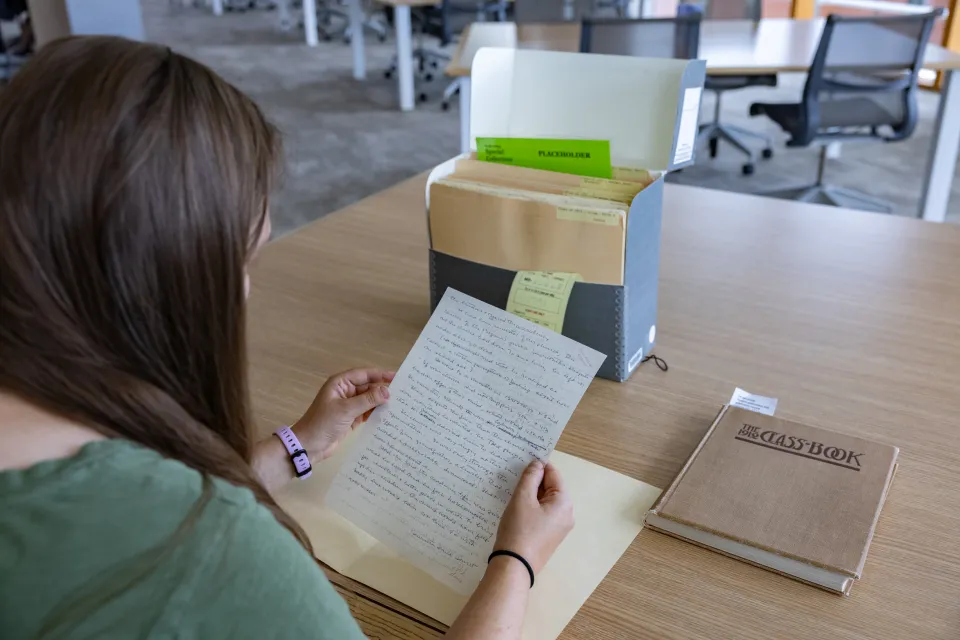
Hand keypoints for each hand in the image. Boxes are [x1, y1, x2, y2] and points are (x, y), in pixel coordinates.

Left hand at [293, 368, 394, 460]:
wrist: (309, 446)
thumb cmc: (323, 423)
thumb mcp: (346, 409)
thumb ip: (367, 400)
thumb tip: (387, 392)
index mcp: (340, 384)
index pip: (364, 374)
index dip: (380, 375)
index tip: (397, 377)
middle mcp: (345, 392)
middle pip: (368, 387)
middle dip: (382, 390)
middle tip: (402, 394)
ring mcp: (348, 406)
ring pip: (369, 400)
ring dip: (380, 402)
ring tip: (399, 405)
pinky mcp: (351, 418)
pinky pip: (367, 412)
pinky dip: (376, 413)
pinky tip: (388, 416)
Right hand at [493, 460, 573, 574]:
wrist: (514, 566)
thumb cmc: (518, 529)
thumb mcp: (522, 498)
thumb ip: (530, 477)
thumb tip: (538, 464)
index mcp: (564, 502)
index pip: (554, 474)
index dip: (539, 466)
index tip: (521, 463)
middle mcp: (568, 514)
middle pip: (552, 488)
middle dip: (535, 482)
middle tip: (515, 480)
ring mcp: (561, 527)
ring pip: (547, 501)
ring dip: (532, 495)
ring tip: (514, 495)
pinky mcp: (551, 536)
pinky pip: (544, 514)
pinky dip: (533, 508)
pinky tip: (518, 511)